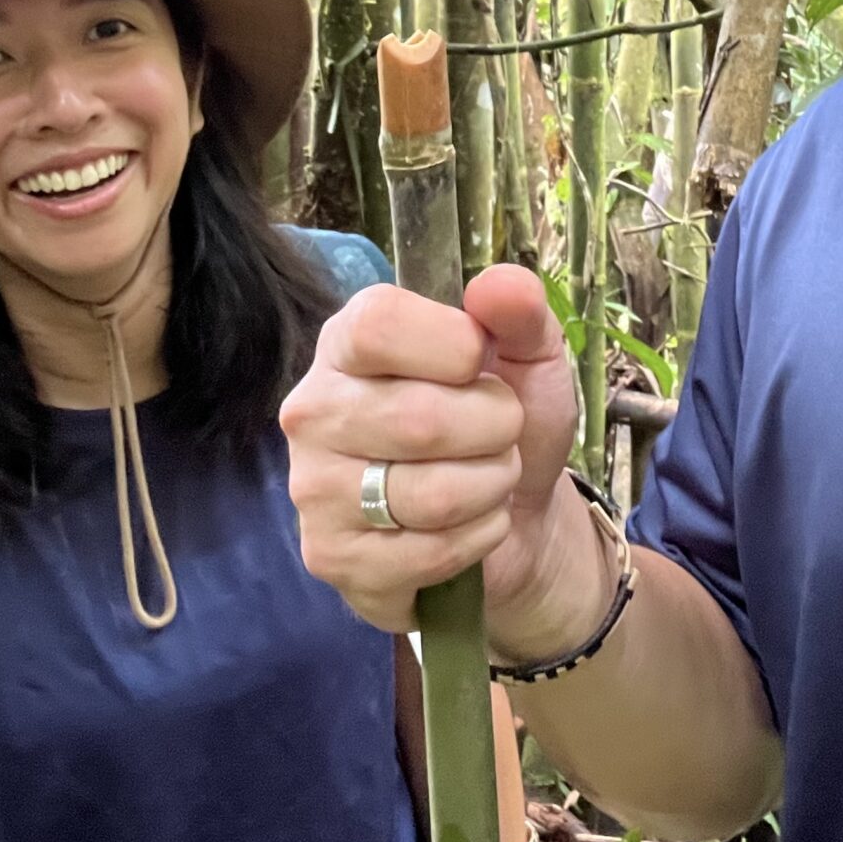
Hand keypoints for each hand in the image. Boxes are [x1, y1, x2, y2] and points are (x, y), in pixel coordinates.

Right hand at [282, 265, 596, 642]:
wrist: (513, 516)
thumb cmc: (502, 421)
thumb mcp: (529, 356)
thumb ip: (520, 311)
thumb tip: (501, 285)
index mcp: (347, 342)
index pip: (378, 326)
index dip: (453, 345)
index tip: (479, 363)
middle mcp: (313, 410)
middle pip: (418, 418)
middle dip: (494, 429)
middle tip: (501, 432)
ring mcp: (314, 489)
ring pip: (431, 494)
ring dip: (491, 486)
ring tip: (490, 477)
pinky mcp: (332, 556)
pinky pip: (430, 552)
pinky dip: (478, 537)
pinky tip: (472, 524)